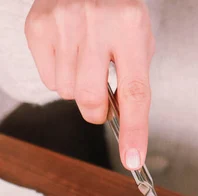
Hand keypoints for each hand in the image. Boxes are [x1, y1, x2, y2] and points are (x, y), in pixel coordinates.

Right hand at [25, 0, 154, 168]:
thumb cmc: (116, 9)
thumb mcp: (138, 38)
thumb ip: (134, 79)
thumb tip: (124, 122)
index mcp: (129, 26)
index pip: (134, 93)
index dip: (134, 131)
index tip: (132, 159)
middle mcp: (96, 23)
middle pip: (91, 100)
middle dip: (98, 112)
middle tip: (102, 100)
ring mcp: (63, 24)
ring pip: (68, 93)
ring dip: (78, 89)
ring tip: (84, 60)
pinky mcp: (38, 27)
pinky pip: (49, 80)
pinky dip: (60, 75)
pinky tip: (68, 52)